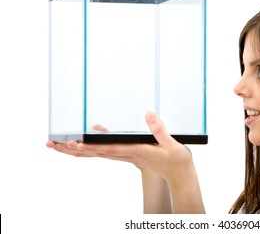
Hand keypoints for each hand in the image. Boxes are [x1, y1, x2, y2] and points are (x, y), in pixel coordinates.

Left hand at [46, 111, 204, 212]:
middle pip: (96, 153)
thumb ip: (159, 130)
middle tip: (53, 144)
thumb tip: (148, 114)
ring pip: (97, 153)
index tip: (74, 144)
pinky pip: (104, 151)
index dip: (91, 147)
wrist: (178, 173)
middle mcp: (127, 154)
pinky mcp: (126, 154)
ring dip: (77, 150)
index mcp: (136, 152)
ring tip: (59, 145)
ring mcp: (125, 155)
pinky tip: (86, 139)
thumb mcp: (172, 144)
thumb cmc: (176, 160)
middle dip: (74, 149)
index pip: (109, 149)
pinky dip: (91, 148)